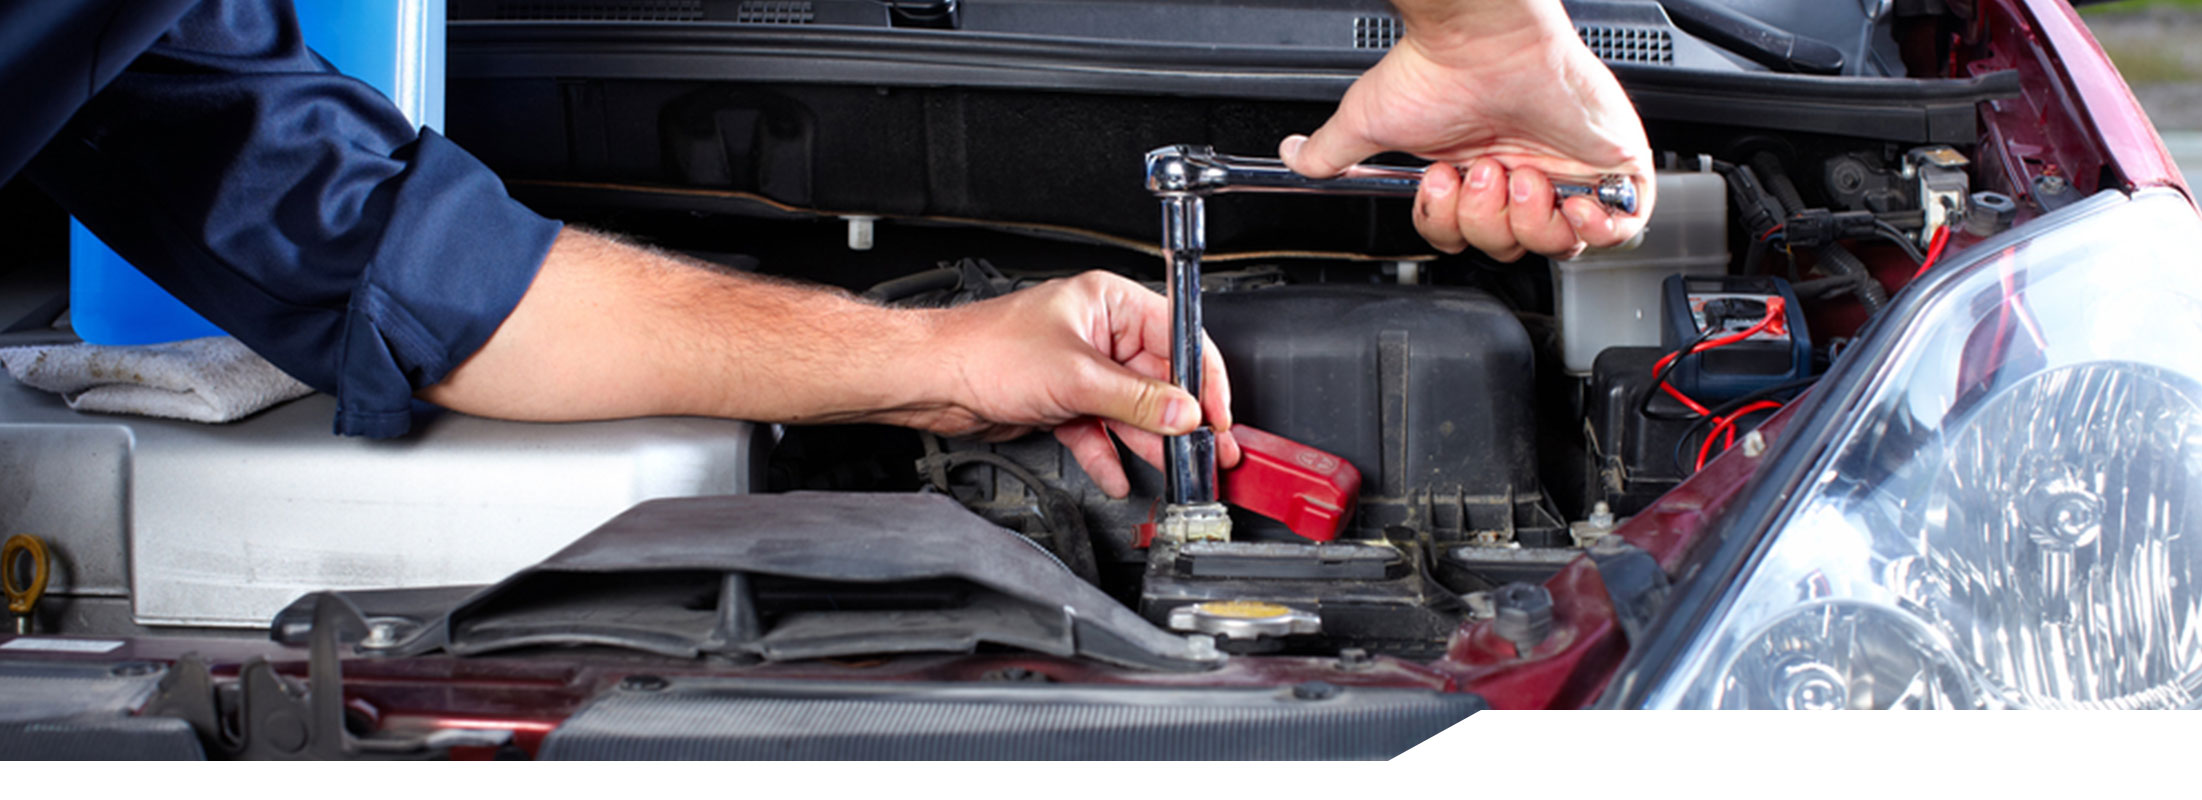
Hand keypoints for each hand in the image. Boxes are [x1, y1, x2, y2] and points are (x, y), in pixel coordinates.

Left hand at [908, 271, 1239, 497]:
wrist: (932, 380)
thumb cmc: (984, 351)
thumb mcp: (1075, 376)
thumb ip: (1136, 400)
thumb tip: (1183, 413)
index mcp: (1109, 303)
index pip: (1178, 335)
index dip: (1204, 378)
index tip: (1217, 414)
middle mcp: (1100, 332)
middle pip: (1158, 379)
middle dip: (1179, 420)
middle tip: (1206, 451)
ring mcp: (1082, 369)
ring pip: (1131, 410)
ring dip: (1148, 442)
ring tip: (1173, 470)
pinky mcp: (1064, 400)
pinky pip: (1100, 430)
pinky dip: (1108, 455)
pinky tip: (1118, 478)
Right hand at [1279, 1, 1653, 260]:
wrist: (1486, 38)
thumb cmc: (1437, 69)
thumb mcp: (1370, 121)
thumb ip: (1331, 151)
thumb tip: (1294, 158)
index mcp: (1474, 169)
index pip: (1469, 237)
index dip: (1452, 227)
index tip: (1441, 186)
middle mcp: (1522, 171)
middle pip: (1509, 247)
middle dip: (1487, 220)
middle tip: (1479, 172)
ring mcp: (1570, 170)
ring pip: (1559, 244)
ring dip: (1530, 219)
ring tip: (1517, 170)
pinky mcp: (1616, 165)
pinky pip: (1619, 229)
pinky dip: (1593, 230)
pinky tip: (1567, 202)